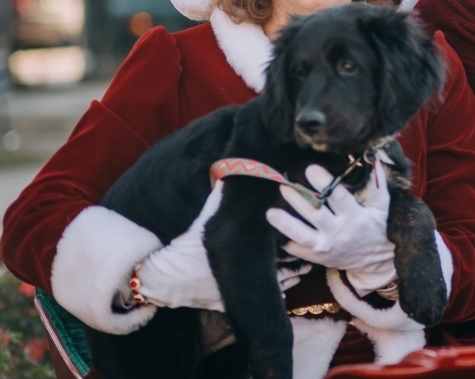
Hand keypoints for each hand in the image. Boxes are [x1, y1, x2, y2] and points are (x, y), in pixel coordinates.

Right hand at [135, 182, 309, 310]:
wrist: (165, 279)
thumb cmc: (186, 248)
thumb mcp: (205, 220)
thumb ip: (219, 197)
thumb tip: (229, 170)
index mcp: (243, 256)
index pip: (277, 252)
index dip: (292, 245)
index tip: (303, 237)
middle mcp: (244, 277)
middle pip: (280, 273)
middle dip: (295, 264)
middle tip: (309, 257)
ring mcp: (237, 293)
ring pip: (273, 289)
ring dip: (287, 280)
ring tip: (302, 271)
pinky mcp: (228, 304)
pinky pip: (257, 302)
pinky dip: (272, 294)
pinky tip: (282, 290)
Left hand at [266, 164, 396, 294]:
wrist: (373, 262)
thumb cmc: (377, 228)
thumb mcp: (382, 206)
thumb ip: (378, 182)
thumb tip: (375, 156)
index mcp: (355, 216)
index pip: (338, 197)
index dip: (324, 183)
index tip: (311, 169)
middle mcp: (338, 232)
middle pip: (315, 214)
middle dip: (298, 200)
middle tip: (284, 185)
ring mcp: (326, 247)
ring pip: (302, 235)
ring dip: (285, 224)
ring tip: (270, 212)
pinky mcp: (317, 257)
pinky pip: (297, 250)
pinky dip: (285, 241)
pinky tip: (274, 230)